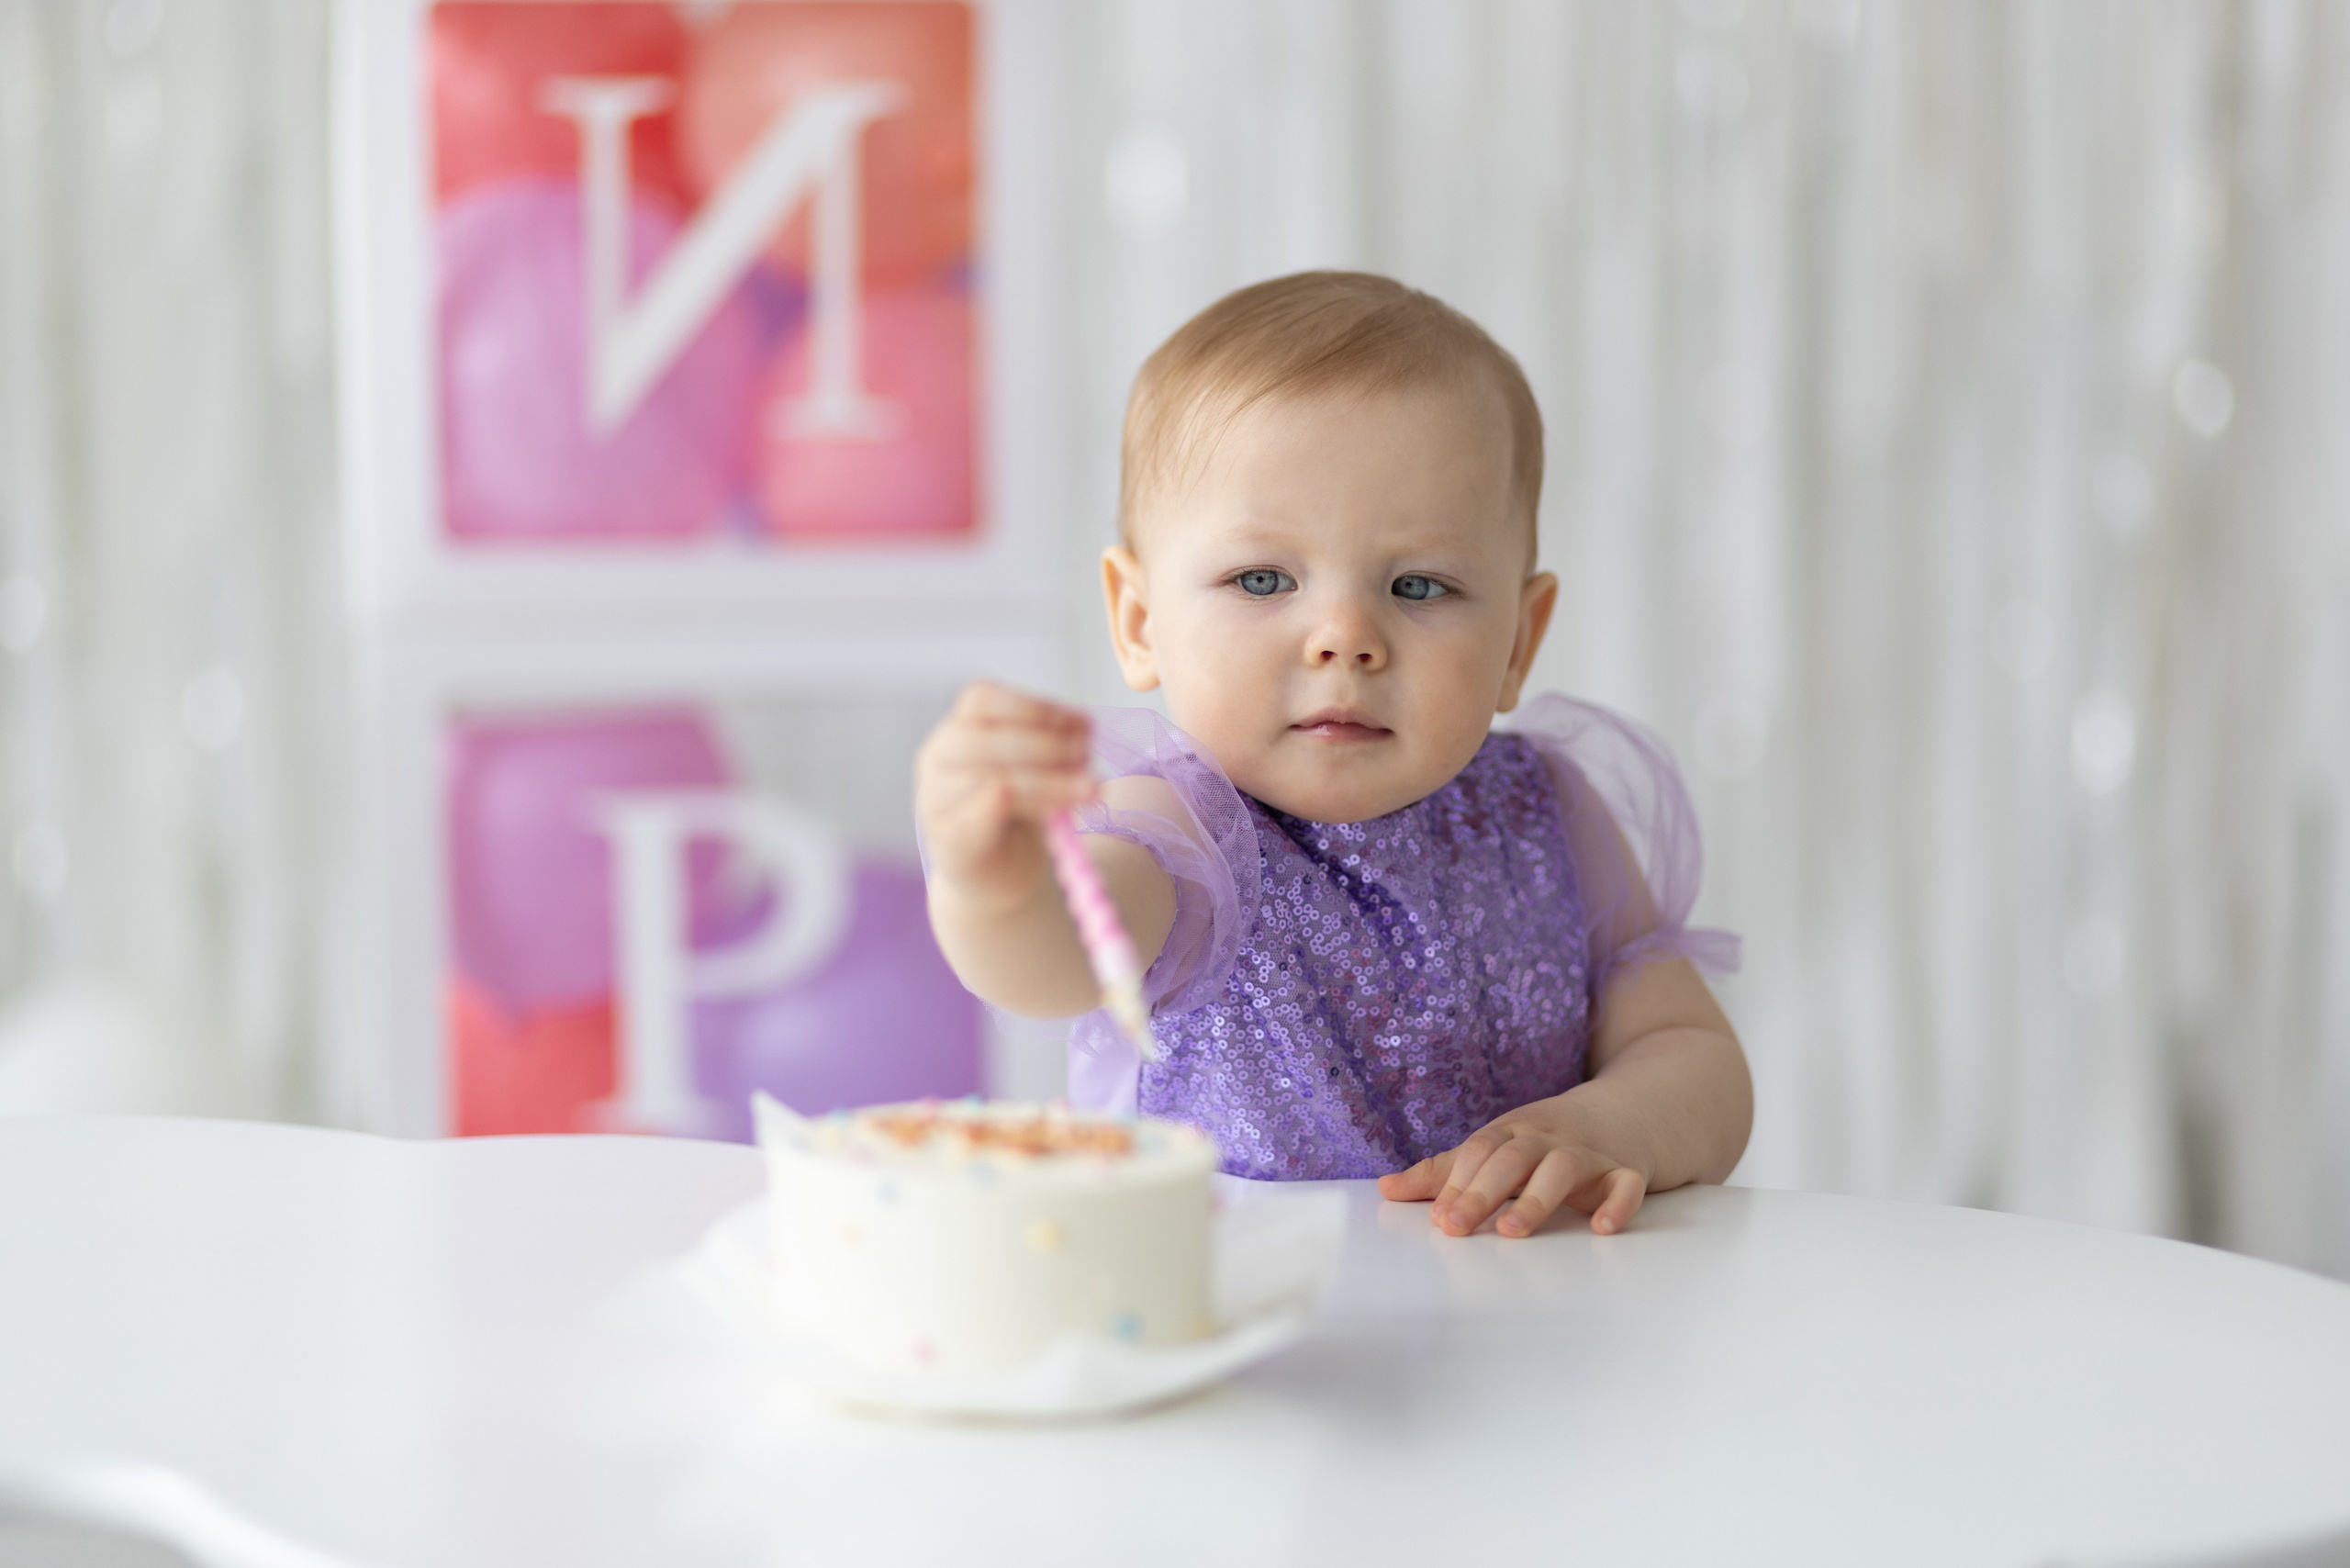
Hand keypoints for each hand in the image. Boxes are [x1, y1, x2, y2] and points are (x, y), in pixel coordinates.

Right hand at [914, 683, 1094, 914]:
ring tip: (1088, 791)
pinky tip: (1042, 814)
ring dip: (1047, 783)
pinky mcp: (945, 842)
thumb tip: (1085, 727)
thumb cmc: (1017, 811)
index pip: (981, 699)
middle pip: (982, 738)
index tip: (1078, 723)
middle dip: (1043, 746)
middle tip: (1086, 758)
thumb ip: (1056, 743)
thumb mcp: (1038, 767)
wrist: (995, 872)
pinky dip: (1002, 813)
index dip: (1031, 707)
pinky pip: (969, 823)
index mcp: (961, 728)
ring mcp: (936, 800)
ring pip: (989, 779)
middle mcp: (940, 758)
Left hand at [1375, 1092, 1652, 1237]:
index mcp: (1512, 1132)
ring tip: (1513, 1231)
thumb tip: (1385, 1188)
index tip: (1438, 1219)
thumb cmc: (1543, 1140)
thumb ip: (1443, 1173)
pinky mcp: (1625, 1172)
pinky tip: (1602, 1227)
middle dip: (1483, 1192)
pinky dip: (1618, 1203)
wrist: (1625, 1113)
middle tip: (1456, 1227)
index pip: (1480, 1151)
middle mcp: (1547, 1140)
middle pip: (1513, 1158)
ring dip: (1537, 1199)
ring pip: (1564, 1168)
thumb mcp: (1495, 1148)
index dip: (1457, 1182)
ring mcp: (1588, 1154)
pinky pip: (1626, 1184)